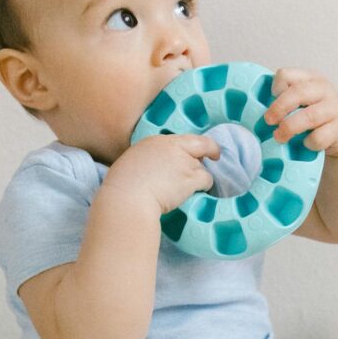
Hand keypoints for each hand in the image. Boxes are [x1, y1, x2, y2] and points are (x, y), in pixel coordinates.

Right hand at [102, 134, 220, 215]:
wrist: (127, 199)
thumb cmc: (121, 188)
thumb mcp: (131, 164)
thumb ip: (146, 161)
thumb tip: (152, 169)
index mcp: (153, 142)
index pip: (178, 139)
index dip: (187, 146)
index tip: (192, 152)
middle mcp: (171, 147)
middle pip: (200, 143)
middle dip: (210, 148)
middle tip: (215, 155)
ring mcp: (183, 161)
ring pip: (202, 166)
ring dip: (200, 176)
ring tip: (194, 188)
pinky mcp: (191, 177)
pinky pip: (207, 180)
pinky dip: (205, 186)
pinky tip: (200, 193)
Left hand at [264, 68, 337, 157]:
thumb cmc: (313, 114)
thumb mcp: (300, 100)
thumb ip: (284, 99)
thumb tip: (253, 110)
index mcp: (309, 78)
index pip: (285, 75)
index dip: (275, 89)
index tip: (271, 101)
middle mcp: (323, 89)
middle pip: (298, 93)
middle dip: (279, 108)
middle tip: (268, 121)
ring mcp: (333, 108)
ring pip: (309, 116)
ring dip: (290, 128)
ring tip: (279, 137)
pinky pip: (319, 137)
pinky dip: (308, 143)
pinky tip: (305, 143)